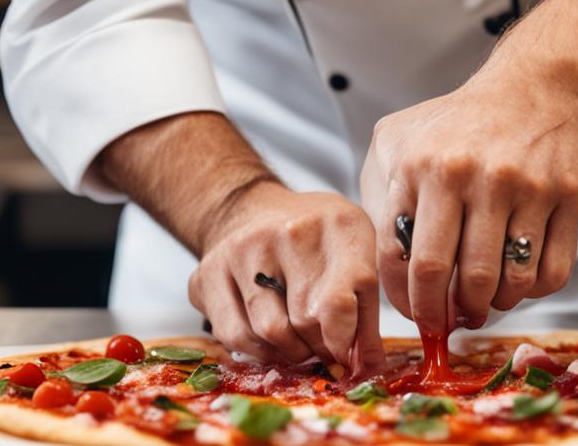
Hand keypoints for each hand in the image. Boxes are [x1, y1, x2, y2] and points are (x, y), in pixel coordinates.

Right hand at [188, 182, 384, 373]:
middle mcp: (288, 232)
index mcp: (338, 224)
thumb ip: (366, 314)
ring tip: (298, 341)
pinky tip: (268, 337)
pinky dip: (257, 349)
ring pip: (270, 332)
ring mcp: (242, 249)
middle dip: (319, 347)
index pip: (339, 302)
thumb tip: (369, 367)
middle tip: (322, 345)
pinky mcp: (208, 272)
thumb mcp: (355, 257)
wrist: (254, 211)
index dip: (344, 343)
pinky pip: (234, 335)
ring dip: (289, 351)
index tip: (345, 356)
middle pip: (306, 321)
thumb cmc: (315, 243)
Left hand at [360, 59, 577, 332]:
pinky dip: (532, 292)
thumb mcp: (398, 139)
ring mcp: (522, 187)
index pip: (401, 258)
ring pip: (504, 283)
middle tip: (448, 321)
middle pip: (448, 277)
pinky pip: (550, 273)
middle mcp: (468, 175)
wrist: (538, 86)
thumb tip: (380, 262)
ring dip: (490, 307)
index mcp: (420, 166)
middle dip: (443, 314)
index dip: (406, 301)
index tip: (415, 315)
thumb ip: (377, 194)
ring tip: (482, 302)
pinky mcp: (566, 196)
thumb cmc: (460, 121)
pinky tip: (517, 280)